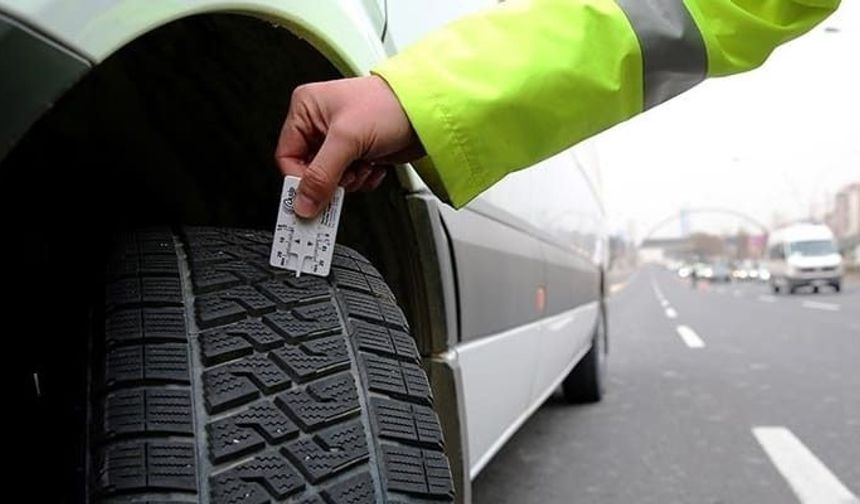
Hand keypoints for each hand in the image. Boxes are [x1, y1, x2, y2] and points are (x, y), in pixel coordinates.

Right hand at [275, 76, 424, 217]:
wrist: (427, 112)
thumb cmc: (389, 105)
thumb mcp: (347, 139)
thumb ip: (322, 174)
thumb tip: (303, 202)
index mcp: (306, 108)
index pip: (287, 155)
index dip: (300, 178)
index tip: (311, 197)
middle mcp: (320, 123)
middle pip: (310, 170)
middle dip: (331, 179)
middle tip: (345, 179)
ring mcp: (341, 139)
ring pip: (331, 179)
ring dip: (350, 179)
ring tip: (364, 164)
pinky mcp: (359, 152)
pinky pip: (350, 179)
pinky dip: (363, 178)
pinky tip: (374, 164)